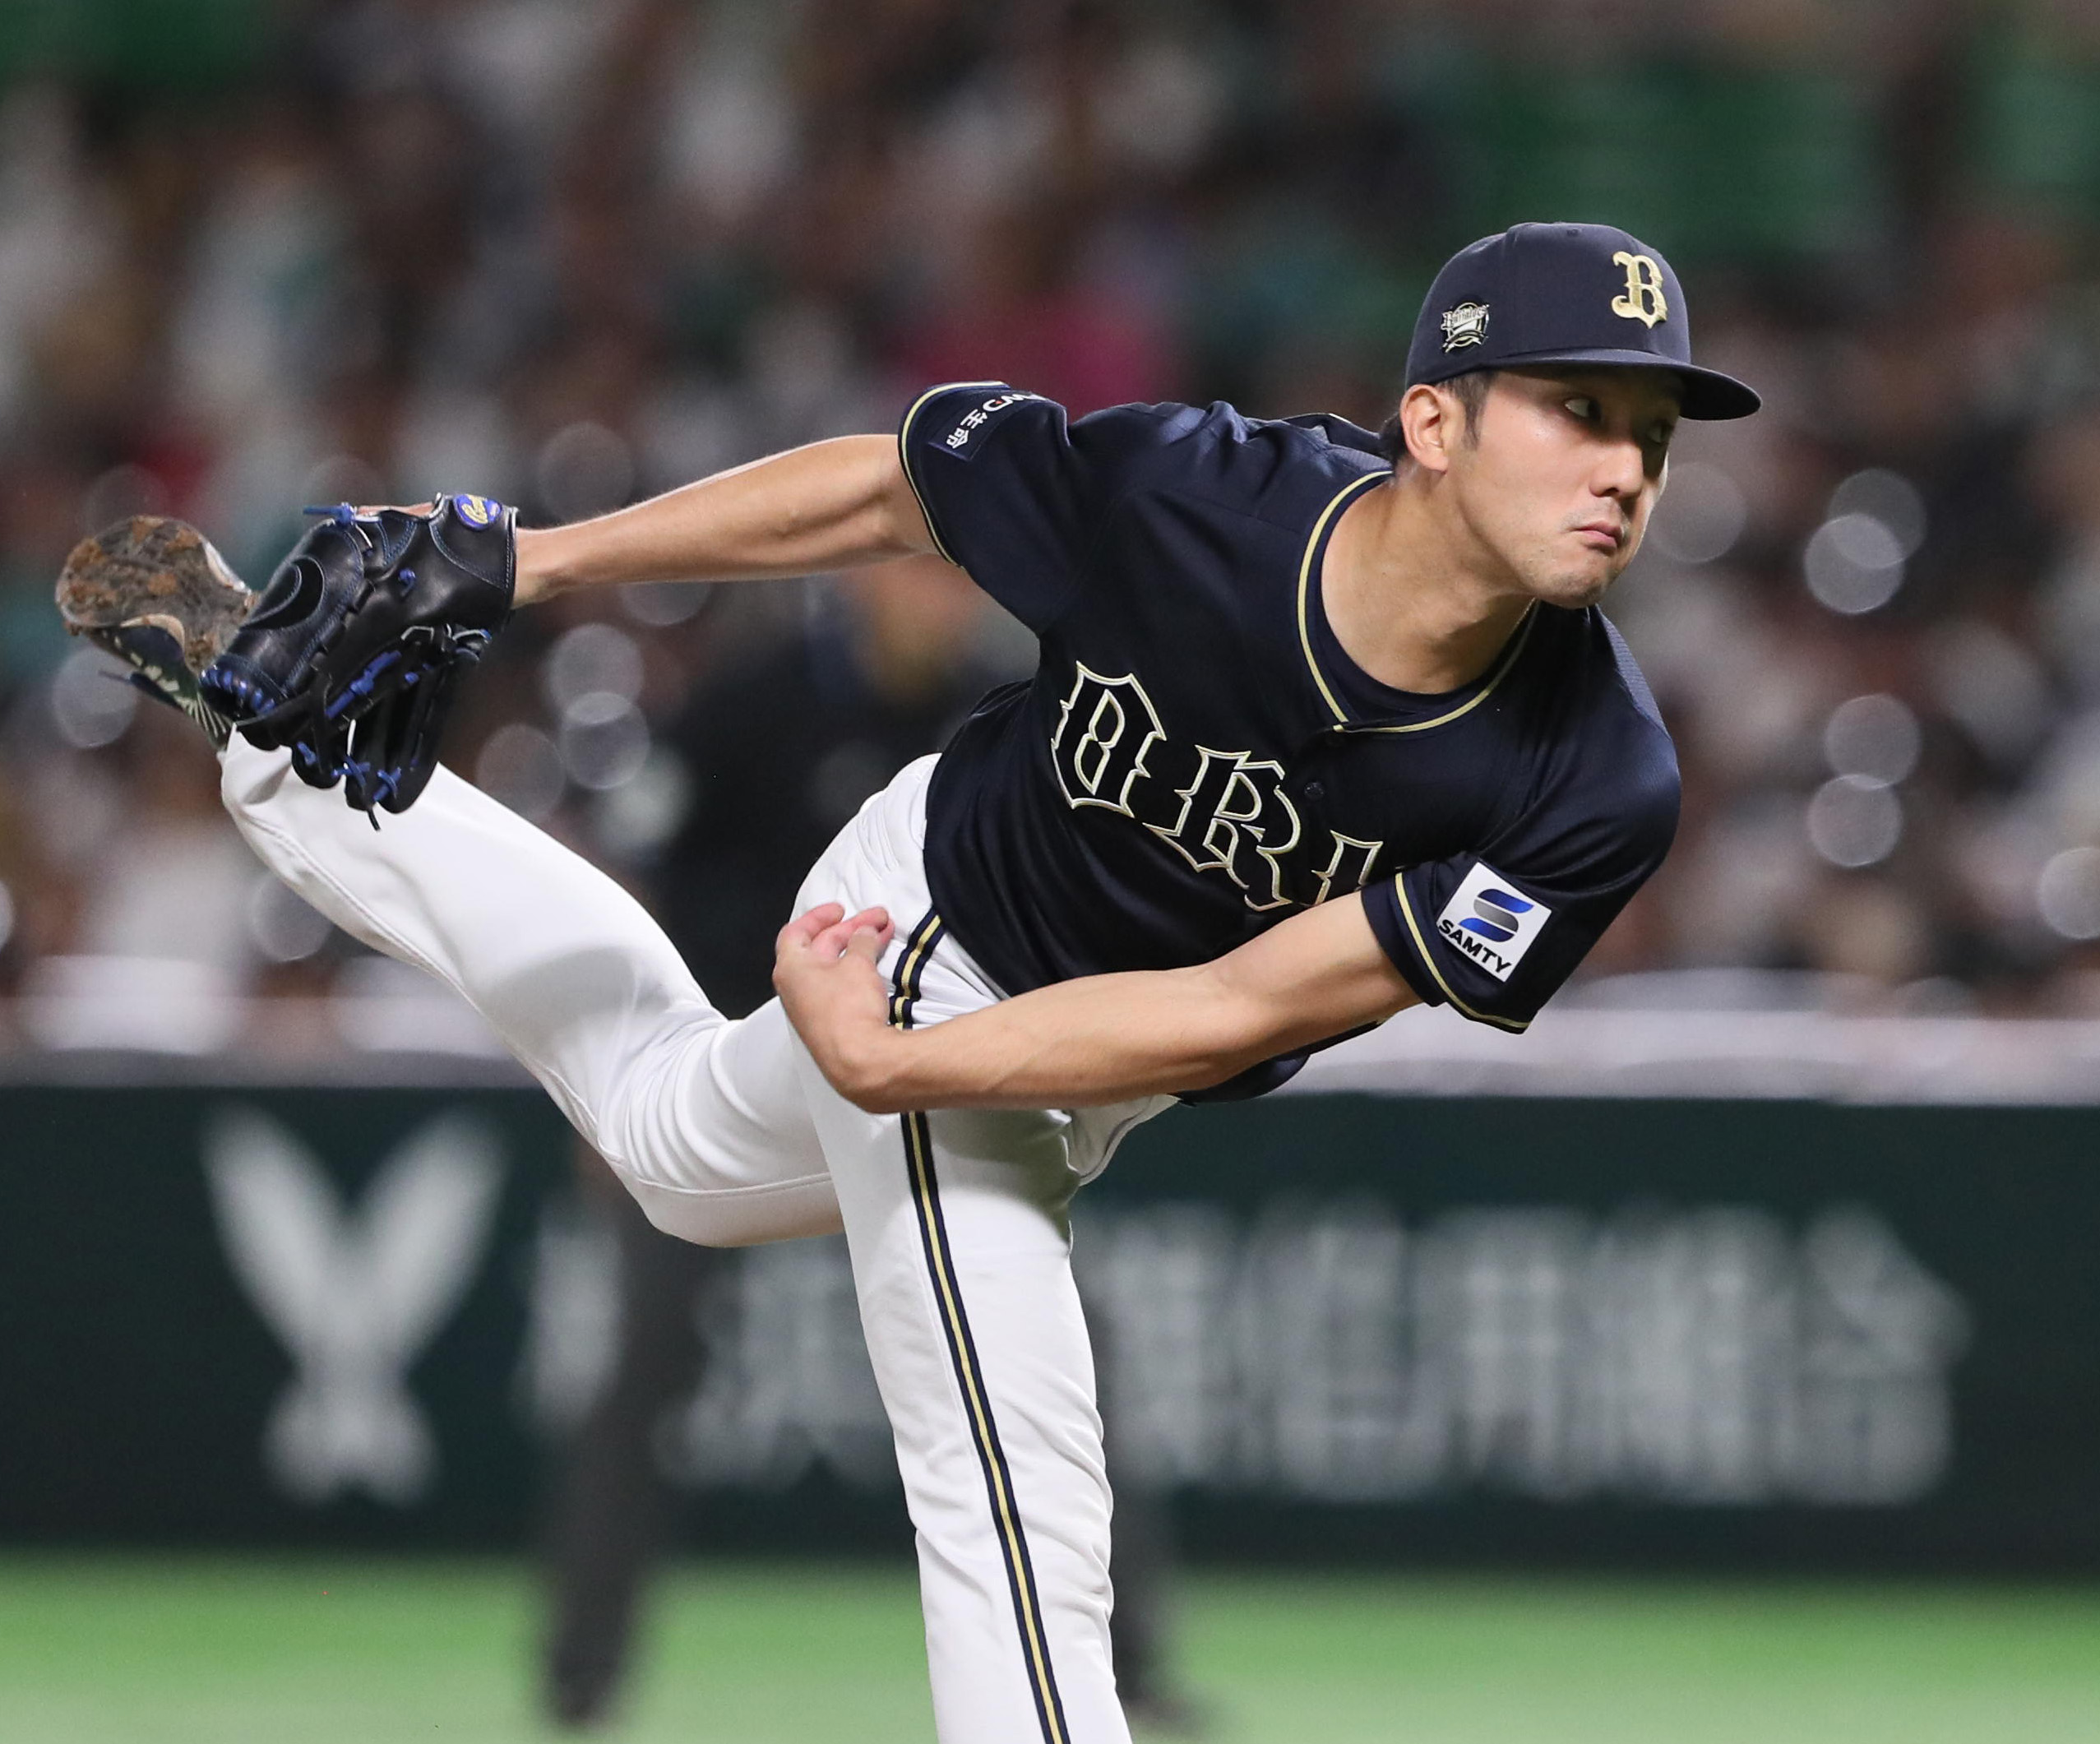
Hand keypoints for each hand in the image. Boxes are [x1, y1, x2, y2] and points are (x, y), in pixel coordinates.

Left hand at [773, 902, 902, 1108]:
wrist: (859, 1061)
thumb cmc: (849, 1012)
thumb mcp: (859, 963)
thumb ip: (862, 941)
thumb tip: (865, 933)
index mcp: (791, 968)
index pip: (796, 931)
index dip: (819, 916)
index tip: (840, 909)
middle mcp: (796, 988)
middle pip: (820, 948)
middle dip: (851, 931)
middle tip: (877, 920)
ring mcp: (811, 1008)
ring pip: (833, 968)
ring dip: (858, 949)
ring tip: (884, 936)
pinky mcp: (829, 1023)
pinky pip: (840, 987)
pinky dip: (857, 971)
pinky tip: (876, 966)